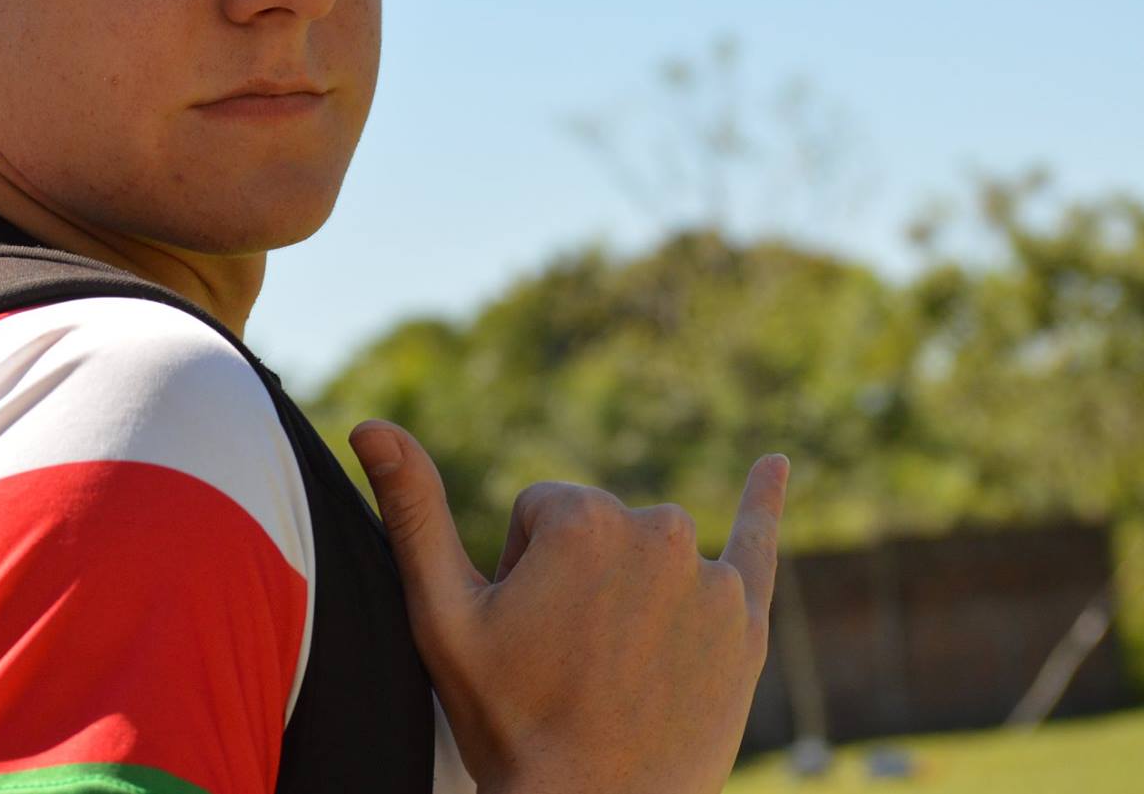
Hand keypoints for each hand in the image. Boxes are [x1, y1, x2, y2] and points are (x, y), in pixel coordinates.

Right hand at [348, 421, 786, 793]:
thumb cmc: (509, 719)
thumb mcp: (441, 615)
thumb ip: (410, 509)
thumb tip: (367, 425)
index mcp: (581, 517)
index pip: (538, 511)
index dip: (518, 571)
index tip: (525, 633)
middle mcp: (657, 530)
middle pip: (595, 527)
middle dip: (573, 579)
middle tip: (565, 661)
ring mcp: (711, 578)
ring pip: (648, 551)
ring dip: (627, 589)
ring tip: (615, 668)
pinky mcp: (747, 622)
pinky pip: (757, 546)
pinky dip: (764, 501)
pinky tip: (776, 464)